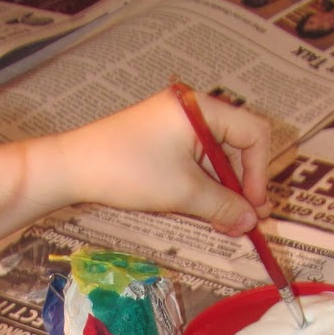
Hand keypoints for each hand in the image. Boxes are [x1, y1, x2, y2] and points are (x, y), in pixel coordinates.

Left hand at [54, 88, 270, 235]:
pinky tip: (206, 214)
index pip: (253, 133)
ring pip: (215, 160)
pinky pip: (194, 164)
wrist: (74, 168)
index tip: (253, 206)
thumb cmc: (129, 171)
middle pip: (236, 147)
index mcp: (201, 109)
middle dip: (241, 188)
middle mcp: (192, 111)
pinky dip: (202, 189)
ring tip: (224, 226)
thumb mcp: (183, 192)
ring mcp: (175, 125)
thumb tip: (251, 222)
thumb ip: (223, 206)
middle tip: (244, 223)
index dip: (259, 172)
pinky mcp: (162, 142)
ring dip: (222, 194)